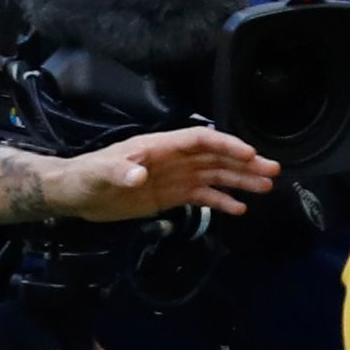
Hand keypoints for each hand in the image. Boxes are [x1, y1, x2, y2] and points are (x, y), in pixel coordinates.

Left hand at [40, 123, 279, 221]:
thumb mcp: (100, 174)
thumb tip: (138, 175)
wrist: (76, 195)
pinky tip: (240, 209)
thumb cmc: (87, 177)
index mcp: (160, 146)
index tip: (249, 153)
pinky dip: (221, 202)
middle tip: (273, 171)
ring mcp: (175, 177)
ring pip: (215, 176)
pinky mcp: (171, 196)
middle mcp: (174, 159)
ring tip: (266, 187)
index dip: (225, 145)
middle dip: (244, 163)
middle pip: (215, 157)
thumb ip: (119, 172)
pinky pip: (202, 197)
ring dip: (240, 180)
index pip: (200, 140)